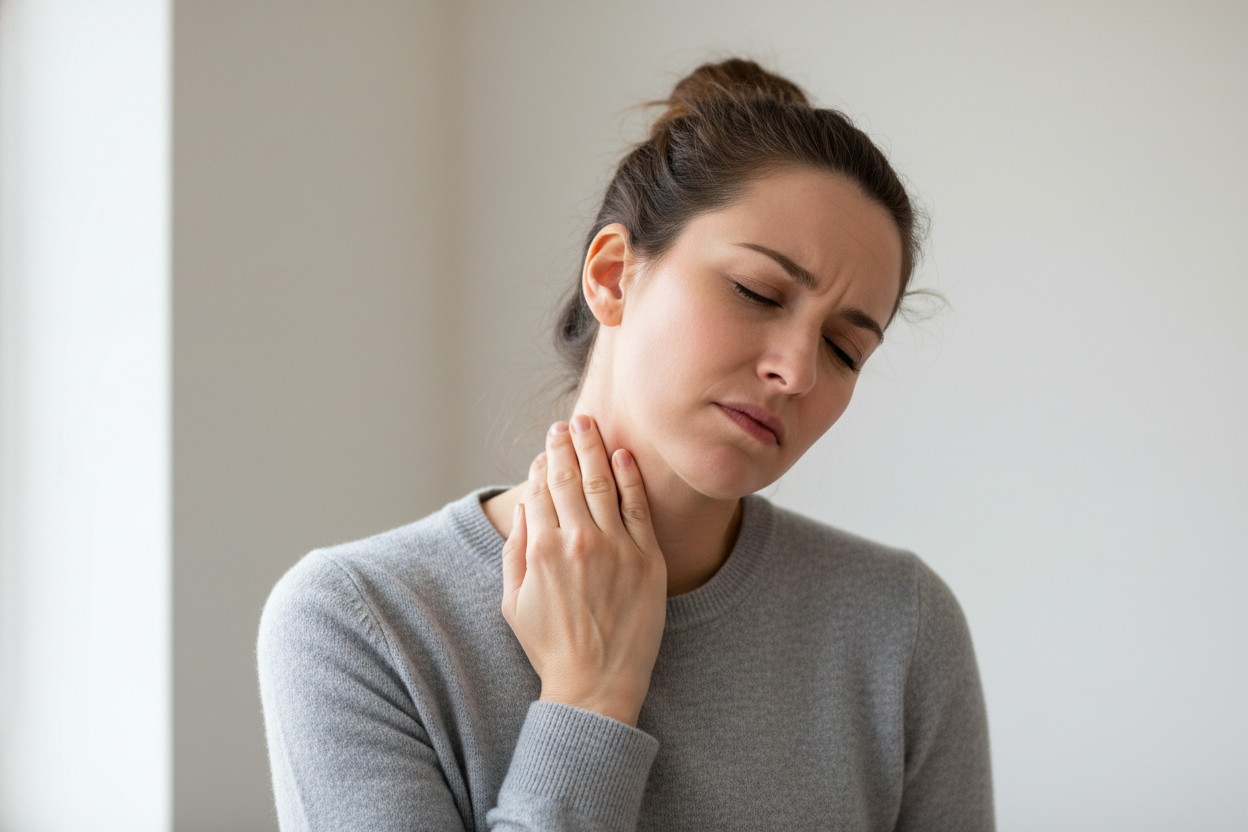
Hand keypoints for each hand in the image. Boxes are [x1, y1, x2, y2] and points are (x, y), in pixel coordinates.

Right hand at [500, 415, 666, 726]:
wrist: (596, 684)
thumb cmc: (551, 646)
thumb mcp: (513, 601)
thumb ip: (516, 551)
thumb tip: (524, 510)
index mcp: (542, 549)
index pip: (541, 491)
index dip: (543, 465)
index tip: (547, 450)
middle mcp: (578, 541)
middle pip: (570, 477)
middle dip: (566, 445)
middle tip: (566, 423)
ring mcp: (616, 547)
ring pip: (602, 483)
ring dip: (594, 448)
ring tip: (589, 424)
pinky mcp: (647, 558)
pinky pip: (639, 507)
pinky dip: (630, 477)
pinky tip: (623, 455)